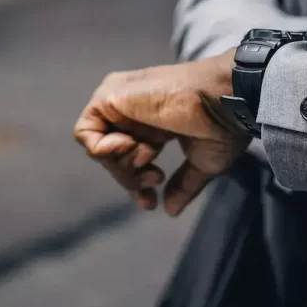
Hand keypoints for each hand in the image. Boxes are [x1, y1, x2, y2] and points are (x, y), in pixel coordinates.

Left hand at [74, 50, 249, 216]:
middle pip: (111, 158)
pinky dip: (105, 149)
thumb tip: (169, 210)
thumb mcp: (202, 161)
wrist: (221, 100)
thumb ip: (182, 184)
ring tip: (149, 158)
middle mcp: (132, 111)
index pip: (128, 158)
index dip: (135, 183)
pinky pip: (86, 133)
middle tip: (155, 178)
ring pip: (99, 149)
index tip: (150, 203)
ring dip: (123, 165)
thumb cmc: (219, 124)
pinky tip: (132, 146)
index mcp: (153, 123)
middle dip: (131, 178)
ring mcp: (119, 102)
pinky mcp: (108, 96)